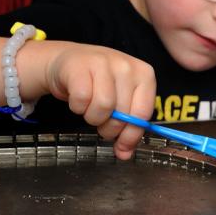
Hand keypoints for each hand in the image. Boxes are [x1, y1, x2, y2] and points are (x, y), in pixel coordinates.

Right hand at [42, 43, 155, 158]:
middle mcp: (127, 66)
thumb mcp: (121, 101)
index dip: (131, 135)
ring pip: (103, 107)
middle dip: (109, 128)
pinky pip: (81, 100)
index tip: (122, 146)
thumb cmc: (99, 84)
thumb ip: (127, 128)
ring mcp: (103, 63)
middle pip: (122, 114)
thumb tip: (125, 154)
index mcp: (144, 74)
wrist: (70, 61)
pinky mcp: (80, 66)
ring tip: (90, 109)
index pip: (143, 113)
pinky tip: (78, 99)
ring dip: (92, 117)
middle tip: (102, 121)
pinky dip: (77, 107)